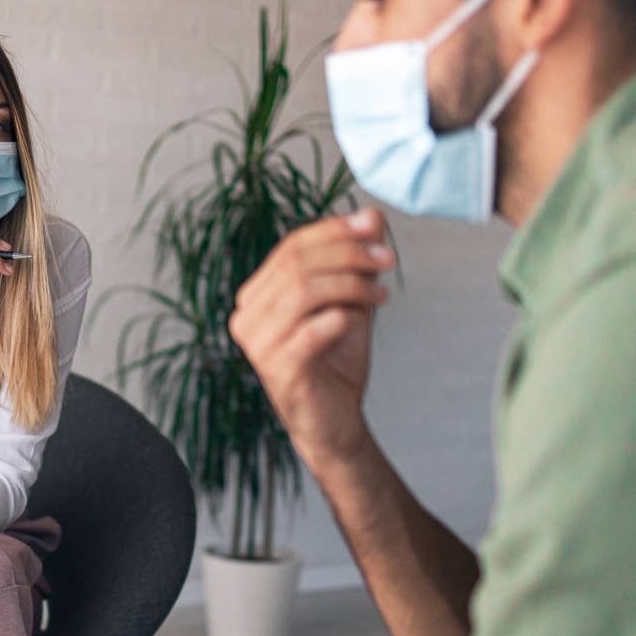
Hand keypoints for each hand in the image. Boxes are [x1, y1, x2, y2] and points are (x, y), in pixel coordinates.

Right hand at [229, 208, 395, 461]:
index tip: (375, 225)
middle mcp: (247, 316)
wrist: (335, 421)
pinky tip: (358, 321)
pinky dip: (340, 319)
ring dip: (350, 284)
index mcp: (257, 295)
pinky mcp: (277, 370)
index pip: (292, 246)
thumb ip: (356, 260)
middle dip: (349, 254)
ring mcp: (258, 345)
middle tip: (388, 259)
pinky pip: (310, 331)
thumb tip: (373, 214)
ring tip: (381, 292)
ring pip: (303, 292)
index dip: (334, 230)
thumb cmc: (336, 360)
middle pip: (297, 264)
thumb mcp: (350, 300)